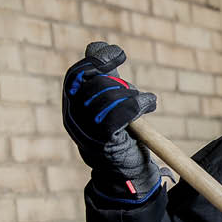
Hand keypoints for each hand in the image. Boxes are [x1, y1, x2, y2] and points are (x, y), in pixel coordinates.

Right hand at [62, 42, 160, 203]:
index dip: (97, 60)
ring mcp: (86, 130)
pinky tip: (149, 105)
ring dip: (134, 95)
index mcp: (72, 106)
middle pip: (94, 83)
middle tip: (136, 93)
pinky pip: (120, 113)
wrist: (127, 175)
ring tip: (147, 103)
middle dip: (119, 83)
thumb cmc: (120, 137)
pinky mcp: (104, 141)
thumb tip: (97, 45)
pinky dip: (139, 104)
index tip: (119, 54)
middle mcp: (74, 117)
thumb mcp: (110, 104)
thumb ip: (106, 78)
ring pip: (109, 96)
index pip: (76, 75)